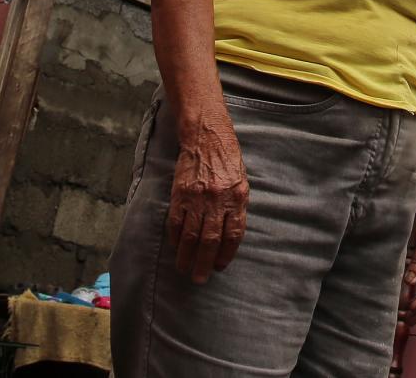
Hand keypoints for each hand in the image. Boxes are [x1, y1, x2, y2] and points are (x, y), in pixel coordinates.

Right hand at [165, 114, 248, 284]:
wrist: (206, 136)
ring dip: (186, 256)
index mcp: (237, 198)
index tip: (219, 267)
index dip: (226, 255)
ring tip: (184, 269)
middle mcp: (217, 200)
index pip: (233, 235)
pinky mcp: (180, 194)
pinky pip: (175, 223)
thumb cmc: (227, 159)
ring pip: (190, 236)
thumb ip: (236, 207)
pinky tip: (176, 248)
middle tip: (199, 279)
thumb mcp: (241, 182)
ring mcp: (197, 198)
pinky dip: (175, 239)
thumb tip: (230, 235)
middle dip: (204, 263)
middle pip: (210, 241)